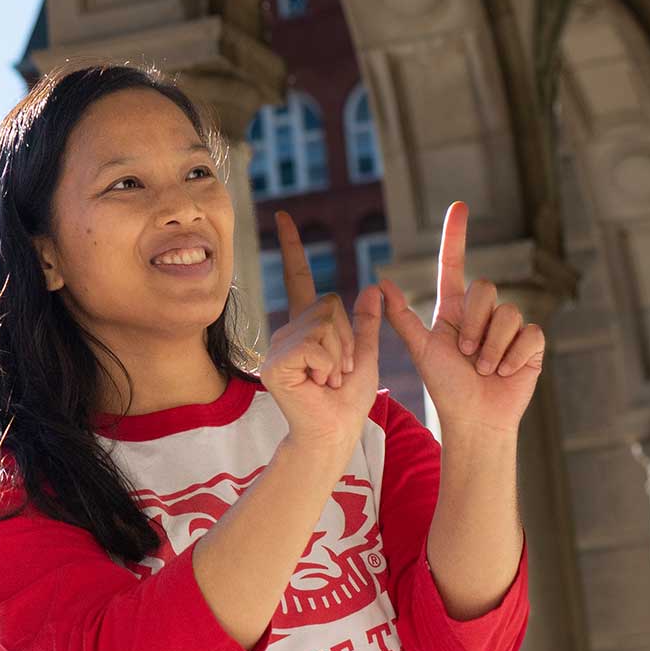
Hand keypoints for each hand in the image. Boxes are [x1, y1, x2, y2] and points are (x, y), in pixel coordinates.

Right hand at [259, 212, 383, 450]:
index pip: (299, 279)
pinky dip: (329, 365)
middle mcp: (287, 331)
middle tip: (339, 372)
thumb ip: (367, 324)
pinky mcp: (276, 363)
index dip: (293, 247)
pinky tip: (319, 383)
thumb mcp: (366, 356)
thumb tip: (373, 288)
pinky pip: (316, 344)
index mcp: (307, 326)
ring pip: (325, 325)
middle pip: (330, 305)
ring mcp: (277, 346)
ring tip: (330, 380)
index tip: (284, 216)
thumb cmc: (348, 402)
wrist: (336, 434)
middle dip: (349, 340)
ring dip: (341, 356)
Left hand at [378, 202, 542, 435]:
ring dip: (491, 346)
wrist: (474, 418)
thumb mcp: (421, 350)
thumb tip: (380, 283)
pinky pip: (529, 332)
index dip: (456, 236)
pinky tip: (506, 371)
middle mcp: (483, 313)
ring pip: (507, 312)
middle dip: (475, 324)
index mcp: (455, 310)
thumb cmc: (446, 386)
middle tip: (467, 354)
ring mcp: (509, 327)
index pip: (455, 264)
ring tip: (484, 368)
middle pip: (486, 288)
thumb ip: (401, 318)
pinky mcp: (532, 343)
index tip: (458, 206)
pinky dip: (513, 355)